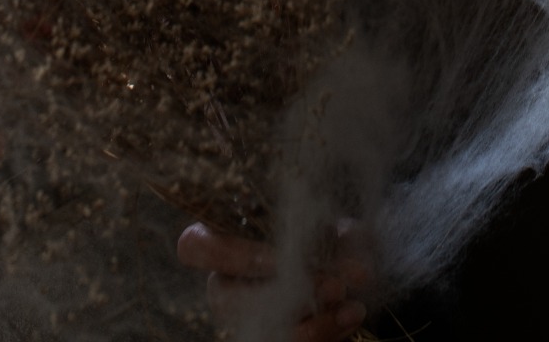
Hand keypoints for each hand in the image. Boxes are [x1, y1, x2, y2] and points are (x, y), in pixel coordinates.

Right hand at [177, 223, 367, 341]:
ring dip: (315, 324)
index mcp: (220, 238)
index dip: (235, 256)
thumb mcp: (322, 218)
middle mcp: (224, 283)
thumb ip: (331, 229)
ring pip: (262, 331)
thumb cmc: (319, 228)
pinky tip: (351, 315)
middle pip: (231, 300)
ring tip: (353, 306)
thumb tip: (351, 257)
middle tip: (335, 286)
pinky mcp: (268, 334)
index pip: (195, 247)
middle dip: (287, 295)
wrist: (339, 258)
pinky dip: (326, 333)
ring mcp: (244, 316)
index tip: (282, 257)